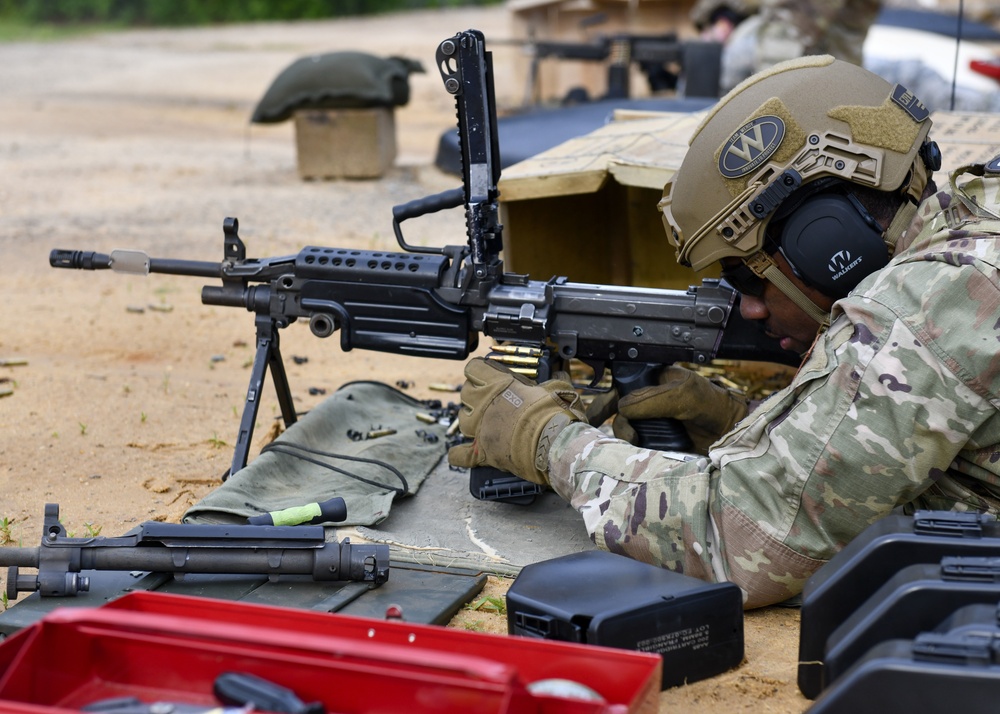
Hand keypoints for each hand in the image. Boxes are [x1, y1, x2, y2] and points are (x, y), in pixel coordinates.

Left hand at [447, 358, 584, 484]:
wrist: (553, 445)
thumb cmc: (555, 415)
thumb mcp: (557, 389)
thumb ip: (553, 381)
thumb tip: (561, 375)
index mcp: (498, 385)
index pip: (474, 369)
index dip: (479, 370)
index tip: (485, 372)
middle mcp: (484, 405)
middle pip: (465, 393)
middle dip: (473, 393)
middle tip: (487, 397)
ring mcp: (481, 429)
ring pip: (462, 420)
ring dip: (469, 418)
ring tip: (480, 420)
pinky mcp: (483, 452)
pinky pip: (461, 455)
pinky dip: (458, 455)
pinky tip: (457, 453)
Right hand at [591, 366, 748, 453]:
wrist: (733, 436)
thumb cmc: (714, 406)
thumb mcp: (685, 395)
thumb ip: (653, 399)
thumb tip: (622, 408)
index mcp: (653, 382)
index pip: (621, 384)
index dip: (606, 395)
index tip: (593, 411)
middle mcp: (649, 402)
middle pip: (616, 409)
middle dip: (605, 417)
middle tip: (593, 426)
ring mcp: (652, 424)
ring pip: (623, 430)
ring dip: (623, 436)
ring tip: (634, 441)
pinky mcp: (656, 444)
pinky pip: (634, 448)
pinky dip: (630, 451)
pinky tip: (632, 453)